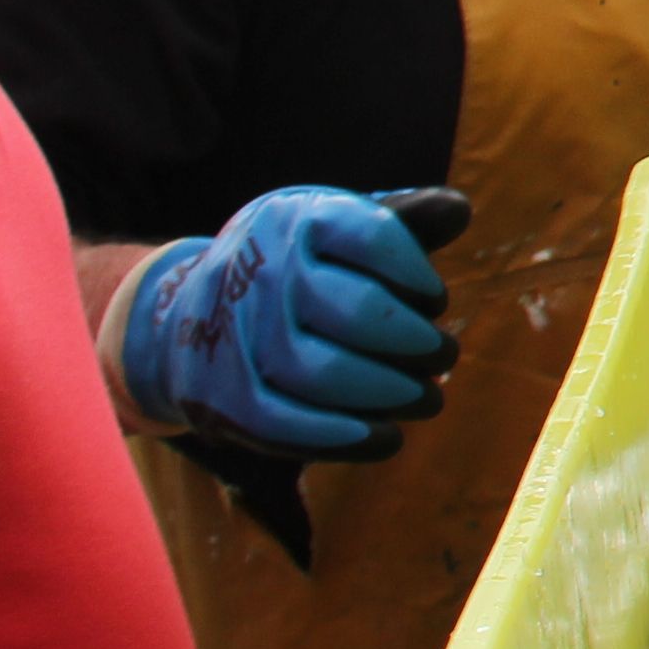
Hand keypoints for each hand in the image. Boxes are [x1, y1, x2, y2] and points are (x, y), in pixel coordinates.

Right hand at [116, 189, 457, 456]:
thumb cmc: (297, 271)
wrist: (190, 316)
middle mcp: (260, 270)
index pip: (374, 239)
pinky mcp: (220, 397)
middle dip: (417, 342)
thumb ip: (403, 221)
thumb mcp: (339, 234)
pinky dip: (343, 438)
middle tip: (444, 355)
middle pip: (359, 313)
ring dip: (390, 394)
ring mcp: (234, 335)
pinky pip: (284, 425)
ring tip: (428, 398)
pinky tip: (387, 439)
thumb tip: (458, 210)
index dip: (417, 276)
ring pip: (323, 373)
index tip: (434, 299)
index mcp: (294, 218)